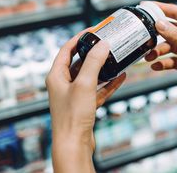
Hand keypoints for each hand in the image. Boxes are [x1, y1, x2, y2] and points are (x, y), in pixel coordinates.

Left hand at [46, 31, 125, 172]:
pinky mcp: (84, 105)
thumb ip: (94, 63)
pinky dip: (108, 83)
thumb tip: (103, 45)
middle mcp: (63, 84)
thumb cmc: (72, 116)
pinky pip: (98, 89)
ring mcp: (74, 95)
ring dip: (103, 67)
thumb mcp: (84, 84)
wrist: (74, 145)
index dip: (79, 39)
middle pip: (79, 62)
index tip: (92, 31)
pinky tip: (121, 77)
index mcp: (56, 76)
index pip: (66, 50)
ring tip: (116, 58)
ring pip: (90, 76)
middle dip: (93, 53)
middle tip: (107, 43)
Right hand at [145, 2, 176, 101]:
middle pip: (172, 31)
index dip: (161, 9)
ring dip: (160, 52)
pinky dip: (166, 63)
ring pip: (172, 47)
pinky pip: (175, 61)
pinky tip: (157, 66)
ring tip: (149, 57)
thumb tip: (159, 24)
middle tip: (143, 39)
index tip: (145, 6)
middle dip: (157, 35)